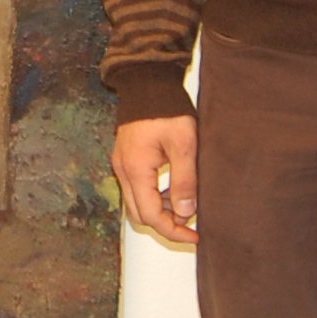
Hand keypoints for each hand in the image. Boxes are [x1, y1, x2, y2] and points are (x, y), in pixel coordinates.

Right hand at [111, 115, 199, 248]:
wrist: (148, 82)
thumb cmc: (166, 108)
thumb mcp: (184, 145)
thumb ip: (184, 180)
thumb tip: (185, 213)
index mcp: (135, 169)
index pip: (150, 216)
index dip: (173, 230)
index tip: (194, 235)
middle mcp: (123, 170)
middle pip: (140, 214)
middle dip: (166, 224)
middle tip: (192, 225)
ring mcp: (122, 165)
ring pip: (137, 203)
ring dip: (161, 210)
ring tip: (187, 204)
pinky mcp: (126, 159)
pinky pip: (137, 188)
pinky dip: (155, 196)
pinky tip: (174, 189)